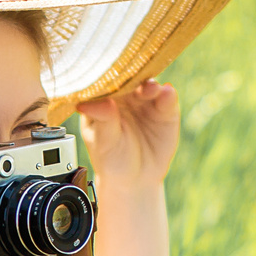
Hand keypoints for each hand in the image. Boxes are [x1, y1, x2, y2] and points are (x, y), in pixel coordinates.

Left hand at [73, 79, 180, 194]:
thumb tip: (88, 102)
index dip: (105, 76)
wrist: (135, 180)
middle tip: (131, 77)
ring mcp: (145, 99)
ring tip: (150, 89)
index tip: (106, 75)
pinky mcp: (165, 108)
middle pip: (128, 77)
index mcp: (102, 99)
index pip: (103, 81)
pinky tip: (167, 93)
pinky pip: (167, 98)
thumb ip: (101, 120)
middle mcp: (124, 95)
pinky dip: (168, 94)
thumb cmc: (111, 160)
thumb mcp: (103, 142)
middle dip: (130, 75)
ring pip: (148, 83)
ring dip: (150, 83)